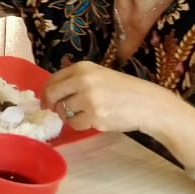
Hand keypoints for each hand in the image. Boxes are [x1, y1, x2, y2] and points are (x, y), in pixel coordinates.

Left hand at [42, 61, 168, 134]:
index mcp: (83, 68)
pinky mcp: (95, 117)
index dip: (46, 92)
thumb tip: (51, 93)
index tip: (46, 100)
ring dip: (68, 116)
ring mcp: (89, 100)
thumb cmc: (123, 90)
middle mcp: (83, 81)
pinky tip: (91, 121)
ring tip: (82, 114)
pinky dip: (79, 125)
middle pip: (52, 94)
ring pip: (63, 111)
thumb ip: (76, 80)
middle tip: (54, 110)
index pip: (53, 79)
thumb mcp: (99, 75)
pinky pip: (75, 124)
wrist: (148, 104)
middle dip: (51, 104)